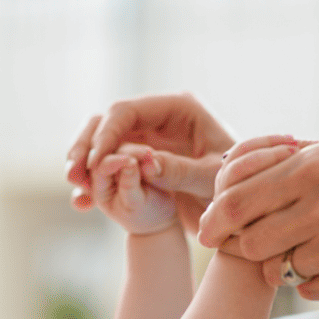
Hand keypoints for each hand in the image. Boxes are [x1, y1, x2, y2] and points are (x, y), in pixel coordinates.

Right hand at [66, 93, 234, 233]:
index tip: (93, 163)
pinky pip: (110, 167)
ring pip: (103, 144)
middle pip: (107, 123)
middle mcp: (158, 120)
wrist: (245, 210)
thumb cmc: (239, 186)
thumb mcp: (212, 179)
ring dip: (84, 164)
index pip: (127, 110)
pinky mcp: (140, 162)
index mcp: (178, 108)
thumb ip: (180, 170)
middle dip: (86, 148)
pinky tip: (83, 204)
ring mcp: (147, 140)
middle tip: (73, 175)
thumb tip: (142, 163)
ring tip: (77, 190)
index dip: (105, 135)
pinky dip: (95, 183)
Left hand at [92, 145, 177, 234]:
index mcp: (99, 188)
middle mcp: (105, 174)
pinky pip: (138, 149)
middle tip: (148, 154)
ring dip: (138, 151)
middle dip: (129, 153)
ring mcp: (120, 164)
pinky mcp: (134, 158)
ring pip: (125, 148)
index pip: (100, 169)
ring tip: (152, 156)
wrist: (159, 217)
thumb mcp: (136, 204)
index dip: (113, 162)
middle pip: (112, 153)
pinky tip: (154, 155)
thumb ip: (130, 184)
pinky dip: (146, 152)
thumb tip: (130, 163)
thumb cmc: (145, 215)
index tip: (131, 161)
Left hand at [198, 137, 318, 298]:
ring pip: (275, 270)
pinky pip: (308, 288)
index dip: (213, 218)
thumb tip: (235, 169)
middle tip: (252, 239)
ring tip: (302, 245)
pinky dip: (310, 278)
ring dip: (279, 262)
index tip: (208, 226)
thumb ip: (292, 158)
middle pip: (247, 242)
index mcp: (315, 167)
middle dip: (243, 243)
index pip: (235, 201)